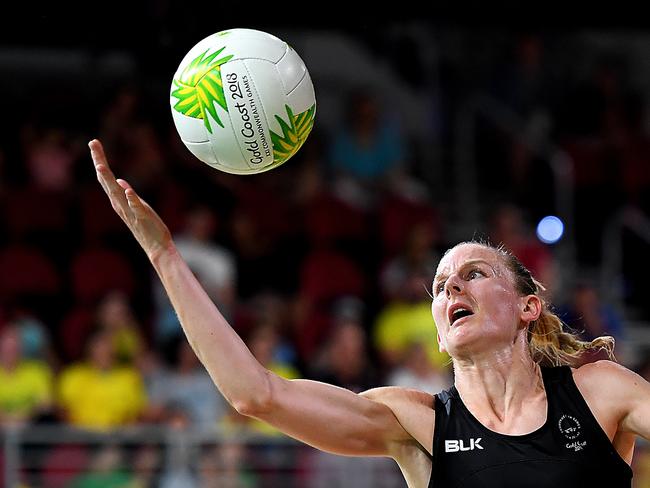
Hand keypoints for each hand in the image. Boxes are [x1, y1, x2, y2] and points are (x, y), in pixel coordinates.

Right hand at [90, 139, 172, 260]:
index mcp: (119, 200)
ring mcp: (130, 212)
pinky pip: (135, 207)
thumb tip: (121, 183)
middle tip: (93, 144)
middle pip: (106, 181)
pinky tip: (126, 189)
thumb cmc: (148, 227)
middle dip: (99, 162)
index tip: (94, 143)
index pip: (106, 178)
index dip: (99, 160)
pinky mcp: (142, 218)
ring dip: (108, 180)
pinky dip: (131, 199)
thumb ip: (128, 195)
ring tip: (100, 166)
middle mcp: (120, 205)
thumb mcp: (137, 206)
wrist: (157, 247)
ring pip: (116, 194)